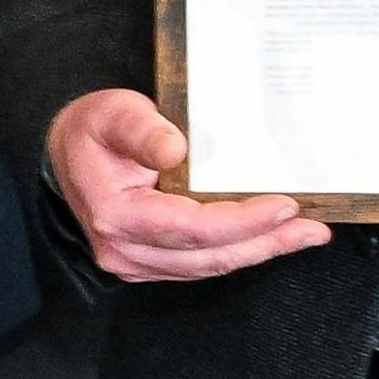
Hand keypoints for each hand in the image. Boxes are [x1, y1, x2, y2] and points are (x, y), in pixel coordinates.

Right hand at [48, 89, 331, 284]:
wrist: (66, 152)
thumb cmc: (93, 130)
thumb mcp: (114, 113)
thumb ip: (142, 129)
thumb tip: (173, 149)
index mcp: (115, 215)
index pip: (191, 229)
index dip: (242, 221)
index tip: (285, 206)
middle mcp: (124, 249)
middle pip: (208, 257)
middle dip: (265, 243)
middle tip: (312, 229)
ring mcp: (135, 262)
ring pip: (209, 265)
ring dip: (259, 250)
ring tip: (305, 235)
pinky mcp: (150, 262)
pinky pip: (201, 263)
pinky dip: (239, 251)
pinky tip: (269, 238)